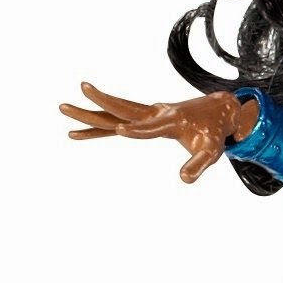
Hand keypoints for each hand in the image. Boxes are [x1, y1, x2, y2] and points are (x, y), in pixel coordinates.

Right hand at [60, 82, 257, 183]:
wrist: (218, 110)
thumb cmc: (214, 133)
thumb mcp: (212, 151)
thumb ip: (199, 165)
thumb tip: (183, 180)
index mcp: (172, 120)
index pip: (149, 127)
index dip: (137, 130)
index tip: (119, 129)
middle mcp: (156, 114)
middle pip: (121, 109)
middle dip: (97, 106)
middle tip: (71, 102)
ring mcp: (148, 114)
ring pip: (115, 111)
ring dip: (90, 111)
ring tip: (63, 107)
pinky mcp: (145, 118)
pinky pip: (116, 121)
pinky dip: (98, 127)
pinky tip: (76, 133)